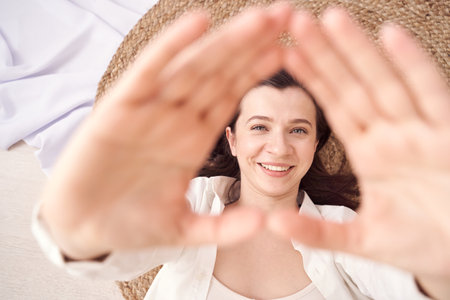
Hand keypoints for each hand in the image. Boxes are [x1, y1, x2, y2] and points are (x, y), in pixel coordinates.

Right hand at [40, 3, 291, 259]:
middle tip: (284, 14)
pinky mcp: (118, 108)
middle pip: (219, 73)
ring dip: (225, 40)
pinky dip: (171, 47)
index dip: (257, 72)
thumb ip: (221, 227)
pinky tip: (197, 23)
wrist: (82, 228)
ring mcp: (149, 110)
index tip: (287, 49)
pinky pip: (149, 71)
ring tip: (259, 18)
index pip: (231, 96)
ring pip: (193, 66)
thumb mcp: (183, 229)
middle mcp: (175, 118)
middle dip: (251, 44)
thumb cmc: (130, 223)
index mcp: (193, 139)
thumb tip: (262, 224)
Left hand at [269, 8, 449, 297]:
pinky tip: (390, 36)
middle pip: (353, 85)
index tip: (285, 53)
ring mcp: (420, 131)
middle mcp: (392, 135)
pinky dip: (412, 65)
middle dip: (326, 54)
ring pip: (385, 82)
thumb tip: (273, 224)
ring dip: (359, 50)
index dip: (312, 79)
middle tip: (296, 20)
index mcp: (369, 153)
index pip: (335, 107)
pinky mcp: (449, 135)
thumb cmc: (417, 244)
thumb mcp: (361, 240)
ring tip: (331, 18)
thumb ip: (317, 232)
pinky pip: (430, 93)